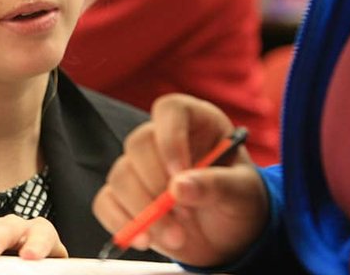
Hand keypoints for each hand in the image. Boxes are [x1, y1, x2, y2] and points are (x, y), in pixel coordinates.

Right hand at [92, 94, 267, 266]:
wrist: (231, 236)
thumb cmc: (240, 201)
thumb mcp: (243, 192)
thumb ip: (217, 185)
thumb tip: (180, 187)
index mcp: (195, 122)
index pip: (170, 110)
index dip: (170, 138)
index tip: (179, 174)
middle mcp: (162, 138)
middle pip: (138, 144)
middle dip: (155, 186)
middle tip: (180, 217)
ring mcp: (139, 166)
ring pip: (120, 175)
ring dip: (142, 211)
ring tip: (176, 237)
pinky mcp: (125, 196)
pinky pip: (106, 202)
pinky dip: (121, 223)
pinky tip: (145, 239)